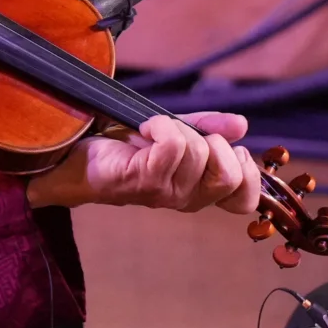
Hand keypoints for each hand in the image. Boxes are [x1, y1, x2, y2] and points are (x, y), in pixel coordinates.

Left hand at [25, 112, 260, 214]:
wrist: (78, 154)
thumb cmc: (126, 146)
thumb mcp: (175, 132)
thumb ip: (208, 129)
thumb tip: (242, 126)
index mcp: (198, 191)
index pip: (243, 201)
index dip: (249, 174)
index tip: (230, 149)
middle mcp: (185, 199)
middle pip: (227, 177)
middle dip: (216, 144)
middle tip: (188, 134)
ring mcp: (163, 193)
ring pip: (199, 154)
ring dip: (179, 128)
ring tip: (155, 129)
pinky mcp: (141, 180)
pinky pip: (172, 146)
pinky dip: (162, 126)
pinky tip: (146, 127)